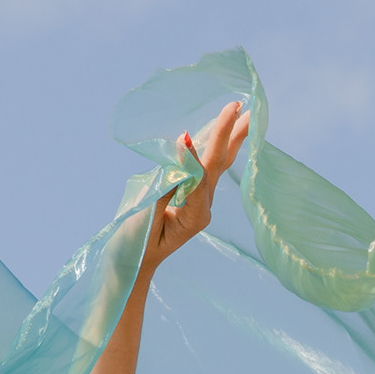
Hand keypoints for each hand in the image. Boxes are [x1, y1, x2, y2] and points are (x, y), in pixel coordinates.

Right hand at [144, 100, 249, 268]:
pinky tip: (217, 133)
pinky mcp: (189, 198)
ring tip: (242, 113)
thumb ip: (165, 186)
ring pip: (216, 165)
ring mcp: (198, 203)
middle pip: (219, 165)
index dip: (193, 156)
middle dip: (229, 134)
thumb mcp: (146, 217)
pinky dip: (210, 147)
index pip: (200, 177)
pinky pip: (202, 168)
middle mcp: (203, 207)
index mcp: (195, 215)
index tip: (184, 135)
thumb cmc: (136, 246)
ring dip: (228, 138)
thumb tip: (181, 155)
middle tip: (240, 106)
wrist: (132, 267)